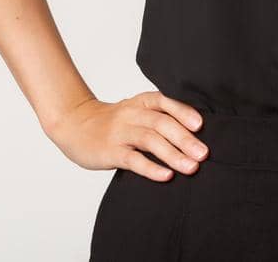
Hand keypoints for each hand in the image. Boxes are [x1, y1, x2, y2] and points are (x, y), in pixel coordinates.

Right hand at [47, 90, 209, 181]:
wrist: (74, 124)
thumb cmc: (113, 122)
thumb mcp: (136, 111)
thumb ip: (159, 118)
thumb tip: (195, 136)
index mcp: (141, 102)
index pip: (164, 103)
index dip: (183, 112)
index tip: (201, 125)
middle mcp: (131, 114)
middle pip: (161, 123)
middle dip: (185, 138)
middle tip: (203, 154)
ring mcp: (120, 133)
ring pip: (149, 141)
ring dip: (173, 154)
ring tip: (191, 167)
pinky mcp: (110, 151)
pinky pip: (132, 160)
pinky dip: (151, 168)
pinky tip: (166, 176)